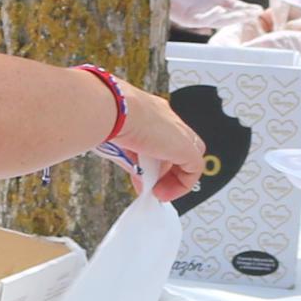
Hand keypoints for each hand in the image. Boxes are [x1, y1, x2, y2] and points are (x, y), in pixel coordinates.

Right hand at [111, 86, 208, 202]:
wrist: (114, 108)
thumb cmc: (106, 116)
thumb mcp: (117, 139)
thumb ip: (130, 159)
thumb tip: (138, 178)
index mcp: (149, 111)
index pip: (159, 136)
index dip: (151, 159)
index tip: (138, 172)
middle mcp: (166, 118)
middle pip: (176, 148)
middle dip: (164, 171)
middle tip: (149, 185)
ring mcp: (178, 130)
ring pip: (187, 157)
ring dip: (172, 179)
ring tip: (155, 191)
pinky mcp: (185, 146)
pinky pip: (194, 169)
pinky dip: (182, 185)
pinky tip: (164, 193)